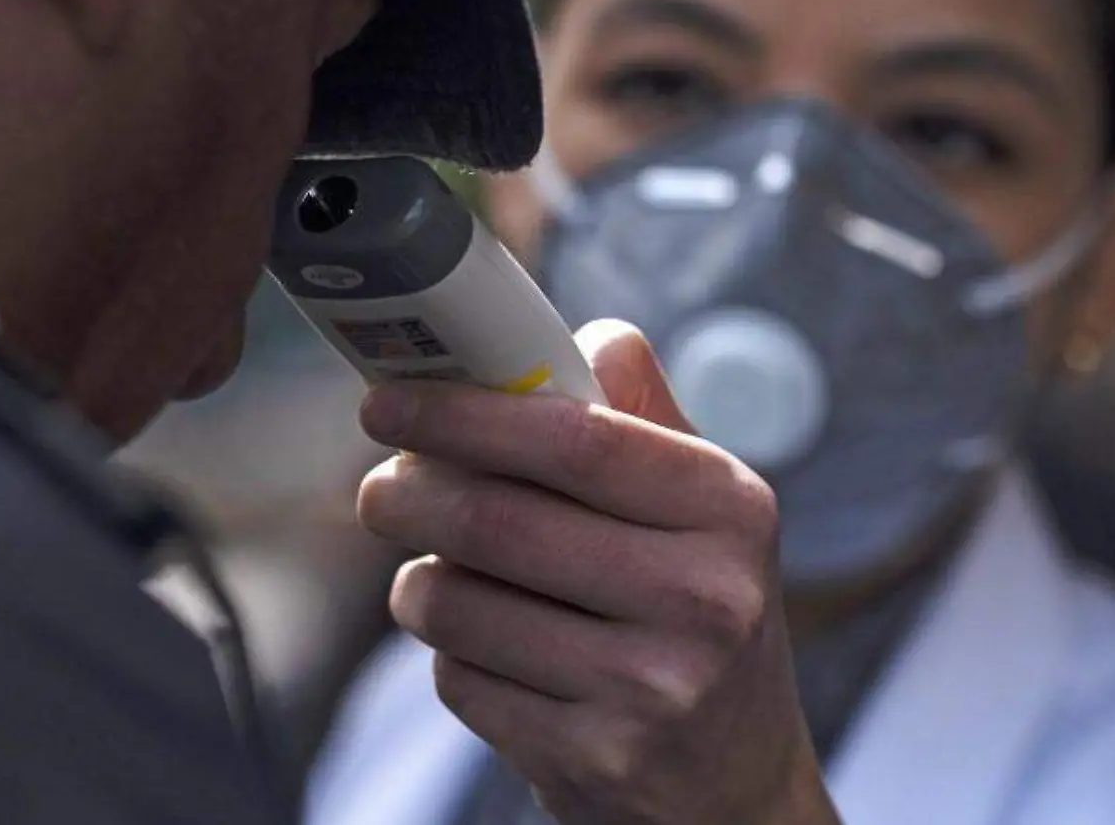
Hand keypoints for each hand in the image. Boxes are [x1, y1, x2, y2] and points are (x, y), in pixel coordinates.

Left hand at [356, 321, 838, 824]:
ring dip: (417, 584)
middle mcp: (704, 598)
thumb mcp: (702, 512)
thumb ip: (639, 415)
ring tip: (431, 576)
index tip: (387, 402)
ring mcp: (653, 689)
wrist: (734, 784)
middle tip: (380, 489)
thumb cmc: (695, 612)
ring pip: (459, 605)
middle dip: (407, 495)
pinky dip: (447, 655)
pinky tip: (482, 649)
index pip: (573, 438)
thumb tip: (581, 334)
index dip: (461, 414)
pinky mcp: (596, 760)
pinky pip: (460, 681)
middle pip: (495, 521)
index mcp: (729, 508)